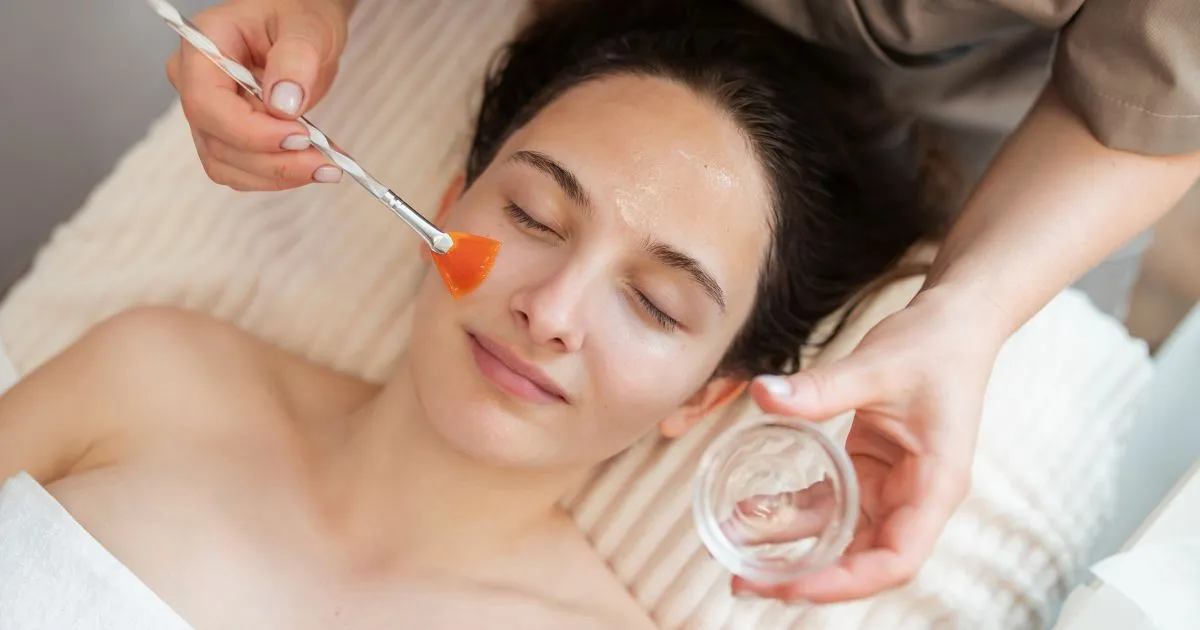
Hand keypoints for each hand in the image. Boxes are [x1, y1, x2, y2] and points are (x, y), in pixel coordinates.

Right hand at [165, 0, 349, 190]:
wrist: (302, 31)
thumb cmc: (299, 17)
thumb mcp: (307, 27)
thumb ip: (295, 60)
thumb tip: (284, 105)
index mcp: (203, 45)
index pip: (206, 102)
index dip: (250, 130)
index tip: (300, 136)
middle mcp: (193, 81)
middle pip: (217, 140)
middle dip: (273, 160)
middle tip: (325, 163)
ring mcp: (206, 114)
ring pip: (227, 165)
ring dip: (279, 175)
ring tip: (328, 167)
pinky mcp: (224, 137)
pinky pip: (242, 172)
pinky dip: (280, 176)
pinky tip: (314, 165)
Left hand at [737, 285, 1008, 602]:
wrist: (953, 319)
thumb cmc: (932, 345)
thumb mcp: (875, 366)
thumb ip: (819, 388)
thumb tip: (761, 395)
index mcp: (935, 486)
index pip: (896, 560)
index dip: (844, 582)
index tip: (791, 586)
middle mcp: (916, 497)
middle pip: (862, 558)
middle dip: (805, 576)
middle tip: (744, 580)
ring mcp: (893, 486)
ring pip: (840, 533)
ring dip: (791, 545)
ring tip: (733, 548)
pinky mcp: (871, 468)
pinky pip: (831, 502)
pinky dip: (793, 511)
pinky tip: (752, 509)